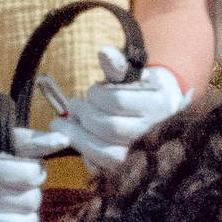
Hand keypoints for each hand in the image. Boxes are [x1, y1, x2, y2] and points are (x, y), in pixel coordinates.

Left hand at [62, 51, 185, 177]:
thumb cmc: (138, 93)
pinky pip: (103, 169)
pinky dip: (86, 157)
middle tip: (71, 106)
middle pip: (111, 127)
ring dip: (78, 137)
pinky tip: (80, 142)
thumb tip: (104, 52)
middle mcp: (151, 132)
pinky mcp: (127, 169)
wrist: (158, 116)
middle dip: (84, 116)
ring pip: (107, 153)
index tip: (91, 92)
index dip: (97, 96)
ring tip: (63, 124)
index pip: (118, 101)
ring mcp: (141, 154)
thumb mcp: (131, 76)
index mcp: (155, 104)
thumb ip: (116, 66)